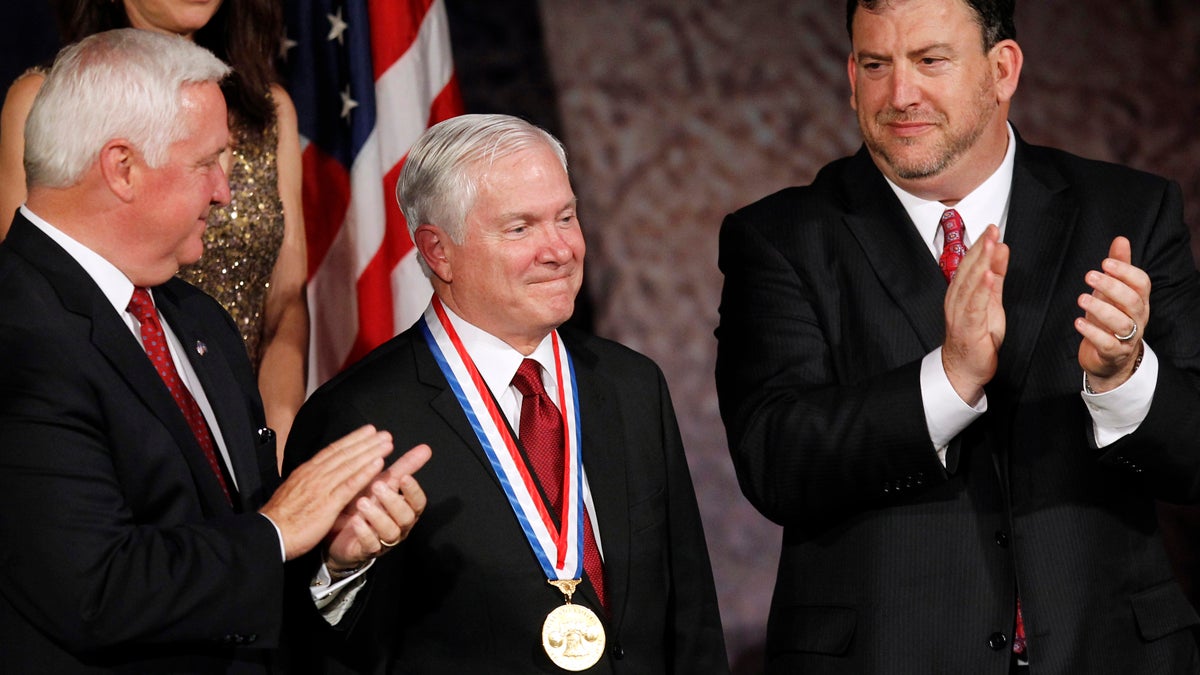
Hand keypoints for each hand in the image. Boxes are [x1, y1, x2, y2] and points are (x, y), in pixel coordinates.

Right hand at [260, 425, 392, 559]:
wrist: (269, 534)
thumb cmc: (281, 518)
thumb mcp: (293, 492)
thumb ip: (307, 482)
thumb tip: (317, 475)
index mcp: (306, 472)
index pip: (332, 451)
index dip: (352, 440)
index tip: (367, 432)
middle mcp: (314, 475)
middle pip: (344, 453)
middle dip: (366, 442)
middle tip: (384, 434)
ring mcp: (321, 488)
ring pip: (350, 465)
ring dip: (370, 453)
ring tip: (387, 444)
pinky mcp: (327, 504)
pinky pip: (349, 485)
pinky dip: (365, 473)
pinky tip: (378, 465)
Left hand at [325, 444, 431, 570]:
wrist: (340, 530)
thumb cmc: (367, 502)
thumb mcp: (385, 483)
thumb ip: (405, 467)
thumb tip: (425, 448)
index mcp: (406, 508)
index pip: (418, 502)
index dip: (413, 491)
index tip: (404, 477)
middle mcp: (399, 525)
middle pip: (405, 517)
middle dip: (393, 501)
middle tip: (377, 486)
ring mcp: (384, 540)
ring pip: (390, 532)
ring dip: (377, 516)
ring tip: (361, 502)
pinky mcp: (367, 550)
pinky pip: (370, 545)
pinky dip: (364, 532)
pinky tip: (355, 521)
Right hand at [942, 224, 1008, 404]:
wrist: (964, 369)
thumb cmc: (977, 336)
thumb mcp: (991, 302)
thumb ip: (995, 276)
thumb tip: (1001, 249)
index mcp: (961, 293)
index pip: (970, 263)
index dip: (981, 245)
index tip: (992, 228)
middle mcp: (957, 300)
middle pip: (968, 270)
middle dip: (981, 248)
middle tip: (992, 230)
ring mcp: (960, 314)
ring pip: (970, 284)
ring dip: (981, 263)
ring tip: (991, 246)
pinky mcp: (968, 328)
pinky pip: (974, 306)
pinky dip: (981, 290)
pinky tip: (988, 277)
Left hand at [1076, 236, 1149, 391]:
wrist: (1109, 359)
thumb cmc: (1110, 319)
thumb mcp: (1113, 292)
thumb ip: (1118, 267)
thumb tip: (1121, 239)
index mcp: (1139, 301)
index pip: (1142, 283)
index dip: (1126, 271)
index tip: (1105, 262)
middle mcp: (1137, 318)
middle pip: (1133, 301)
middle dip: (1112, 287)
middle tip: (1089, 276)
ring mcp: (1128, 338)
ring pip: (1122, 324)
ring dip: (1101, 309)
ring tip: (1081, 298)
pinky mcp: (1114, 354)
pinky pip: (1107, 344)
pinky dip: (1093, 333)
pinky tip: (1078, 322)